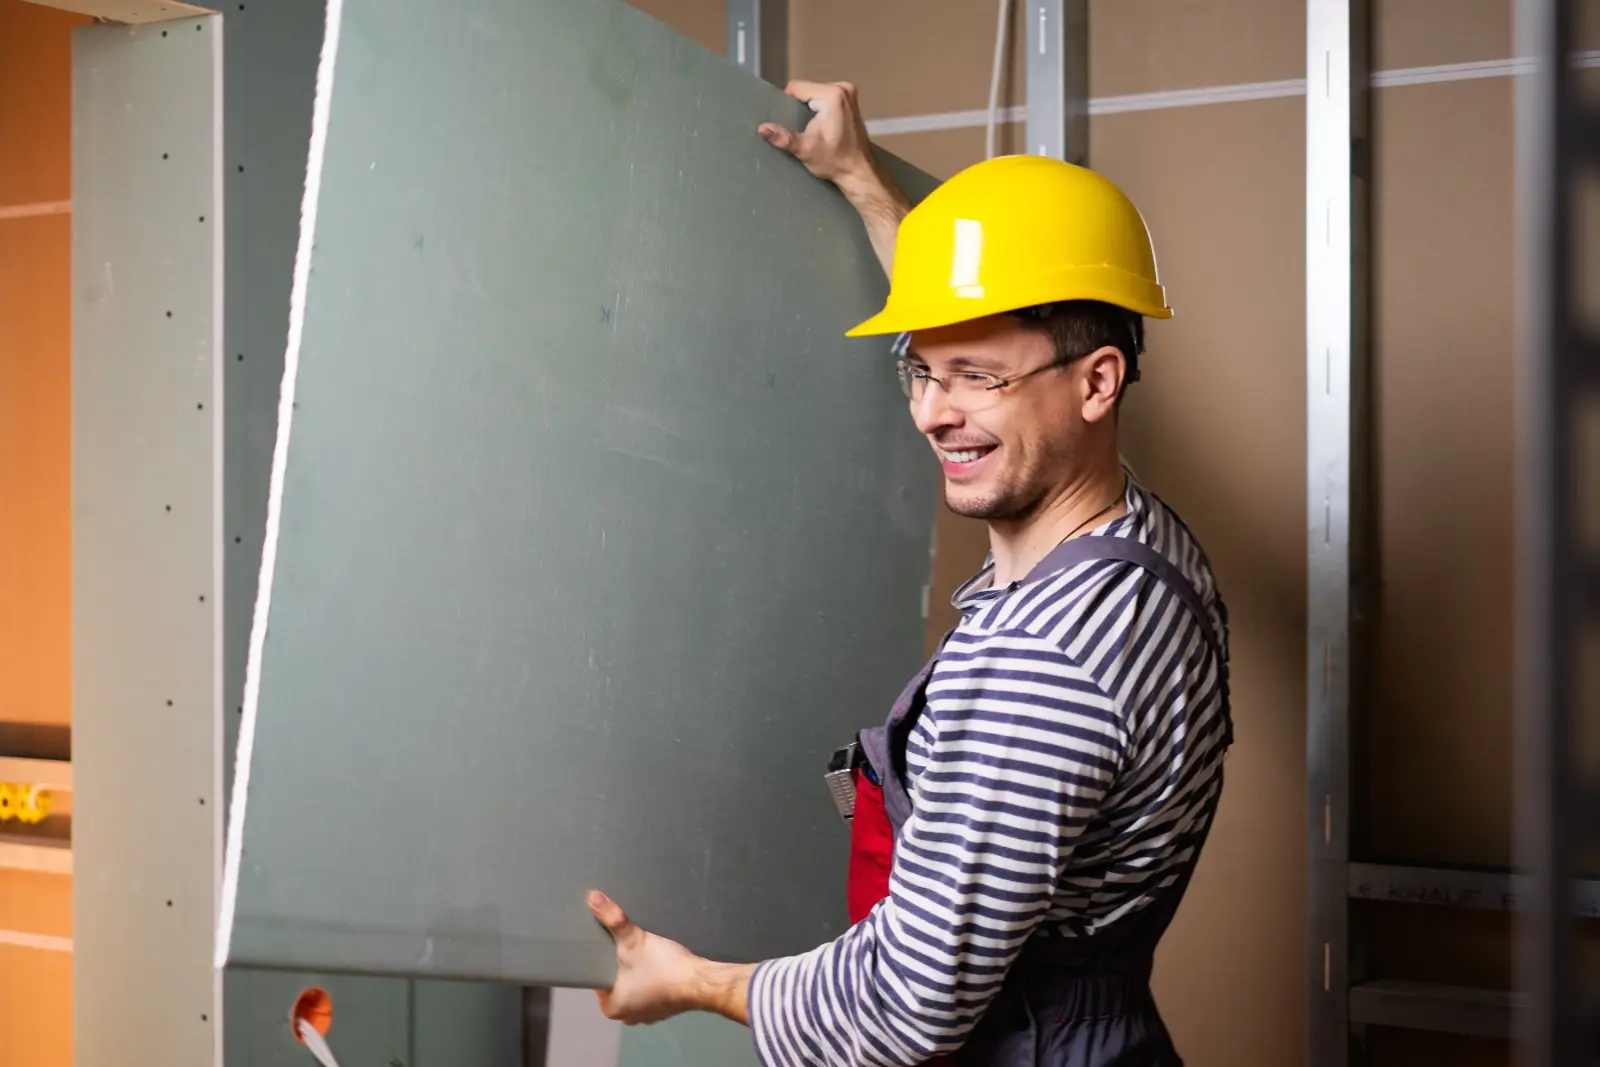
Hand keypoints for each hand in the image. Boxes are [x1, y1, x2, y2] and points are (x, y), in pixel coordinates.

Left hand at [587, 891, 755, 1026]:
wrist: (700, 980)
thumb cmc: (661, 966)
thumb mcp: (633, 940)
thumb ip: (612, 919)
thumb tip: (592, 897)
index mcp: (613, 1008)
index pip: (598, 981)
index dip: (601, 961)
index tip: (607, 945)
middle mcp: (628, 1017)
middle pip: (616, 984)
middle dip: (620, 965)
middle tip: (623, 945)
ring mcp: (649, 1016)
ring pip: (635, 987)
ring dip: (637, 972)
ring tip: (640, 950)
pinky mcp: (666, 1008)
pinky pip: (651, 990)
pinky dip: (652, 978)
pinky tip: (657, 962)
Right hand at [758, 80, 882, 199]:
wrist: (859, 172)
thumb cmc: (835, 161)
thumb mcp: (806, 150)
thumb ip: (784, 137)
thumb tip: (762, 128)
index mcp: (832, 95)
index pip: (797, 87)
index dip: (787, 103)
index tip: (791, 123)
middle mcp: (843, 88)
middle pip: (807, 90)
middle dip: (799, 107)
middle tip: (801, 129)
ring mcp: (849, 94)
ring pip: (815, 93)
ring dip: (809, 108)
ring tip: (810, 129)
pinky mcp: (851, 101)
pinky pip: (825, 98)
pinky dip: (819, 109)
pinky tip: (820, 126)